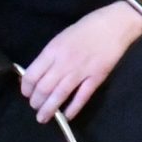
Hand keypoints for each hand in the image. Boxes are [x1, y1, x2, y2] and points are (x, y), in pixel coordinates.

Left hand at [22, 1, 141, 122]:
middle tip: (35, 107)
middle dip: (36, 102)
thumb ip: (50, 55)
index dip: (26, 88)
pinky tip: (67, 116)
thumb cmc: (87, 27)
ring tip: (43, 118)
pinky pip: (82, 96)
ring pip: (60, 95)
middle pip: (44, 88)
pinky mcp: (97, 77)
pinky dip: (73, 108)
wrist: (116, 24)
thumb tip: (39, 73)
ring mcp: (81, 71)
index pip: (32, 75)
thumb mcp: (62, 37)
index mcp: (53, 50)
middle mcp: (64, 62)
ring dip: (49, 109)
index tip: (26, 93)